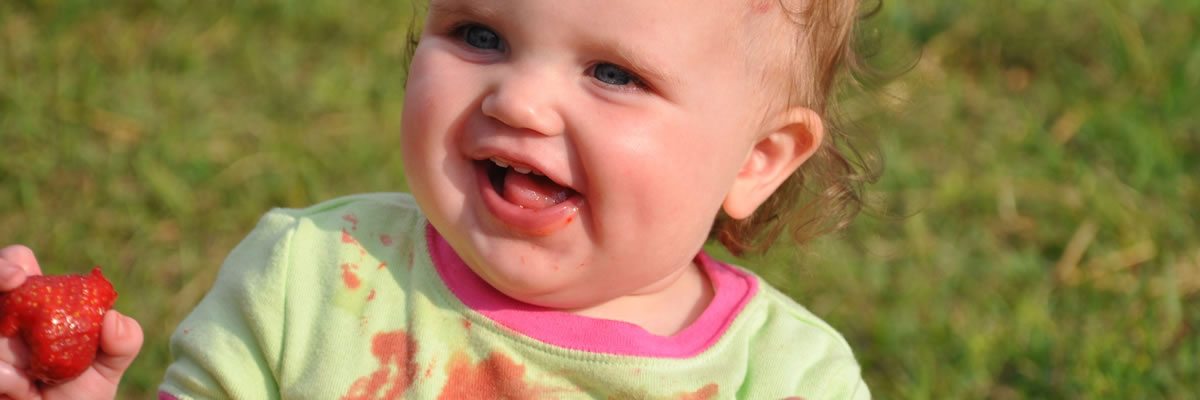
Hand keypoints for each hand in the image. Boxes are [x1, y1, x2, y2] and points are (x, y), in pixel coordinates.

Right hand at [0, 245, 143, 399]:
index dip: (12, 263)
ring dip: (5, 353)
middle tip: (11, 283)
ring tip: (28, 378)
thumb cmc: (81, 394)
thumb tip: (113, 319)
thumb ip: (123, 341)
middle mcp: (4, 322)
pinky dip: (5, 378)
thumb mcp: (108, 367)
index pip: (16, 266)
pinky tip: (21, 391)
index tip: (19, 276)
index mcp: (35, 307)